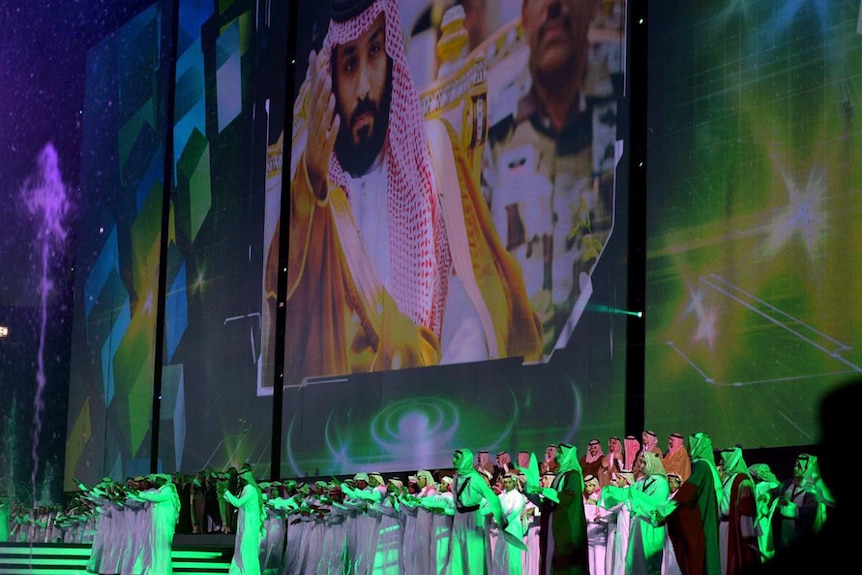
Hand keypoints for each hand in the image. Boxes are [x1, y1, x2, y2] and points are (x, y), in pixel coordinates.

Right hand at [304, 50, 338, 198]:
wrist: (313, 171)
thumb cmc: (318, 146)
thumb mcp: (320, 125)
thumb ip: (323, 109)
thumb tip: (326, 91)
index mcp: (312, 118)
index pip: (313, 94)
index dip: (314, 78)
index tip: (317, 60)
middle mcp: (313, 125)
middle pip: (316, 105)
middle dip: (320, 90)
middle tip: (325, 74)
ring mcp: (318, 137)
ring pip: (321, 120)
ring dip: (326, 107)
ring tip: (331, 94)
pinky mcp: (324, 149)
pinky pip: (329, 137)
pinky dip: (333, 128)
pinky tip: (337, 119)